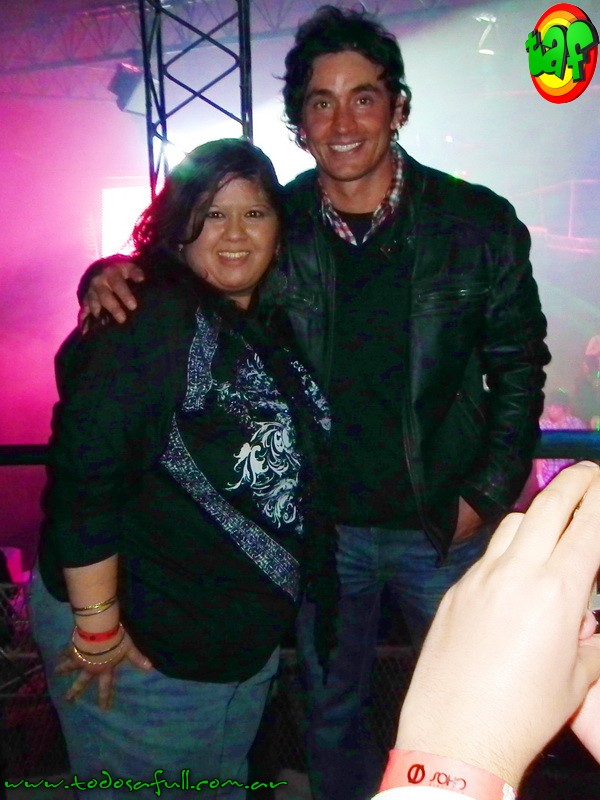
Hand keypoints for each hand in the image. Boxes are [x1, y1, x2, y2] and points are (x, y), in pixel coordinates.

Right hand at [55, 629, 152, 709]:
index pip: (105, 687)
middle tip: (68, 699)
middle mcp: (90, 667)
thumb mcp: (128, 649)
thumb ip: (137, 658)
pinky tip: (58, 654)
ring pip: (70, 667)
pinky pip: (67, 652)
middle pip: (82, 681)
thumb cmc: (115, 640)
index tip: (102, 709)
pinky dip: (63, 653)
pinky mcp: (74, 648)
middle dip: (75, 690)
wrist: (98, 630)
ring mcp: (80, 659)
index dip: (104, 698)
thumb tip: (150, 667)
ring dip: (63, 670)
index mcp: (104, 669)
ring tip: (55, 672)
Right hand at [78, 261, 144, 329]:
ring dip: (98, 315)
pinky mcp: (85, 300)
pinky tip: (85, 332)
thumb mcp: (128, 267)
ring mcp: (90, 292)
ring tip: (105, 326)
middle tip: (122, 319)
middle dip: (113, 308)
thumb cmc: (120, 271)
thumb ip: (135, 272)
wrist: (101, 268)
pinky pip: (83, 312)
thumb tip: (141, 279)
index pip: (118, 285)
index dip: (125, 295)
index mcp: (110, 274)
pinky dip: (83, 322)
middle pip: (105, 297)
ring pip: (93, 305)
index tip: (133, 306)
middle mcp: (98, 283)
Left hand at [395, 461, 599, 786]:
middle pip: (549, 506)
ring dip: (538, 514)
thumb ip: (592, 638)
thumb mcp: (579, 678)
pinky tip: (512, 574)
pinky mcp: (456, 590)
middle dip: (575, 482)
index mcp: (558, 591)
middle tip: (590, 473)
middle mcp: (517, 571)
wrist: (457, 732)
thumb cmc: (527, 713)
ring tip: (553, 524)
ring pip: (513, 523)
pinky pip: (486, 555)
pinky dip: (507, 550)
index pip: (589, 527)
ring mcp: (480, 576)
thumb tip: (590, 619)